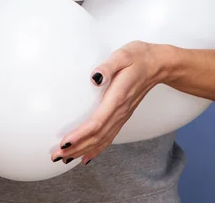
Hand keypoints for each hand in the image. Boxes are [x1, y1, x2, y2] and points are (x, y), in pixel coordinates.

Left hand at [51, 40, 168, 164]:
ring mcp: (123, 115)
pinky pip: (109, 136)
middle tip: (56, 156)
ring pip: (102, 139)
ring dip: (83, 150)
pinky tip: (87, 156)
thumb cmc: (138, 57)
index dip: (80, 135)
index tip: (65, 143)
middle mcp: (121, 111)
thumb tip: (94, 77)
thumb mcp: (122, 55)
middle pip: (97, 136)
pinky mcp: (123, 114)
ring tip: (65, 159)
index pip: (97, 122)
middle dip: (76, 148)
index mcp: (118, 97)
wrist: (158, 65)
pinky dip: (97, 148)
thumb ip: (108, 66)